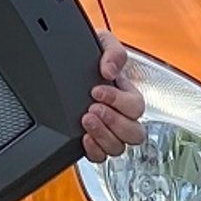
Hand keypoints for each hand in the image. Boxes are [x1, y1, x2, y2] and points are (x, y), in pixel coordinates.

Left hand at [80, 40, 150, 161]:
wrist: (63, 64)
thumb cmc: (87, 55)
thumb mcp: (101, 43)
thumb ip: (112, 51)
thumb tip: (110, 70)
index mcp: (127, 93)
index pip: (137, 107)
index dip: (118, 101)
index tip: (96, 90)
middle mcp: (121, 115)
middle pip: (135, 133)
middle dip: (113, 121)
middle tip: (93, 108)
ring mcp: (108, 130)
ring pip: (119, 147)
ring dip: (103, 135)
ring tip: (85, 120)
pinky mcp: (93, 142)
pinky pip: (101, 157)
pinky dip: (94, 150)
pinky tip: (83, 137)